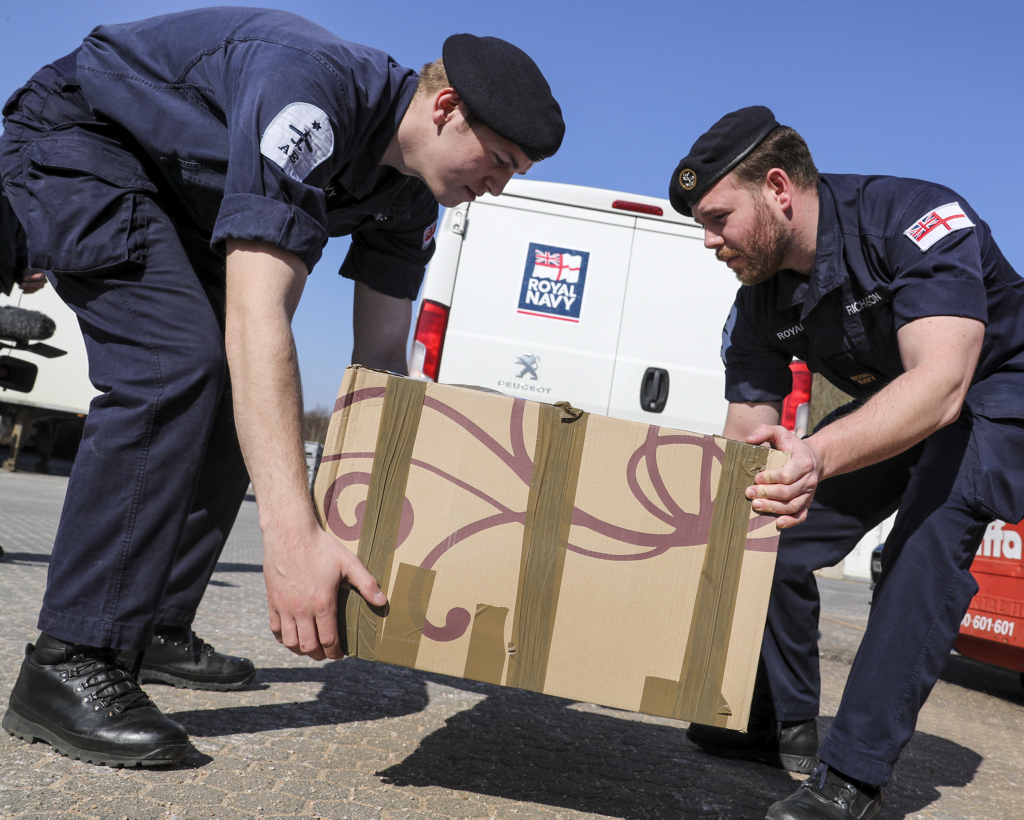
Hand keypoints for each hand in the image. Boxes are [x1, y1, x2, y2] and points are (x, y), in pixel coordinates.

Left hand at [17, 269, 45, 293]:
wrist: (31, 275)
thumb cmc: (30, 272)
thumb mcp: (29, 271)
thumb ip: (28, 274)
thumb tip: (26, 278)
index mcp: (43, 275)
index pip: (39, 277)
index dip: (31, 278)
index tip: (24, 278)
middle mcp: (44, 281)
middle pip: (37, 284)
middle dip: (28, 285)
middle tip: (21, 284)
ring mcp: (41, 286)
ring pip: (35, 288)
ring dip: (27, 288)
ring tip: (20, 287)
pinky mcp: (37, 289)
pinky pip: (33, 291)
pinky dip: (28, 291)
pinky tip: (23, 291)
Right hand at [263, 525, 386, 660]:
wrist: (290, 533)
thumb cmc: (321, 547)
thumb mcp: (348, 562)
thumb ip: (367, 584)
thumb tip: (383, 602)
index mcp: (323, 604)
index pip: (329, 640)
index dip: (335, 653)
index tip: (340, 655)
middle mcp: (302, 610)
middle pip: (309, 646)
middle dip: (320, 655)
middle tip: (327, 653)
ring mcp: (285, 607)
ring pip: (290, 642)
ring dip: (301, 650)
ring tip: (310, 648)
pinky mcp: (272, 601)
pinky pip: (275, 629)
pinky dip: (283, 639)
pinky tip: (291, 637)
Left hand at [743, 425, 824, 528]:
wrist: (814, 458)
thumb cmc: (793, 446)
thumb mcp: (780, 432)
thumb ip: (765, 431)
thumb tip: (748, 440)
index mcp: (803, 462)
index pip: (786, 475)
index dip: (770, 478)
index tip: (756, 478)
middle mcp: (808, 480)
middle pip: (787, 492)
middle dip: (766, 494)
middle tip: (749, 493)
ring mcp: (808, 493)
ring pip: (792, 505)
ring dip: (773, 508)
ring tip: (755, 506)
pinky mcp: (806, 503)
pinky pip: (801, 515)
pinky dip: (790, 522)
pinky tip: (777, 523)